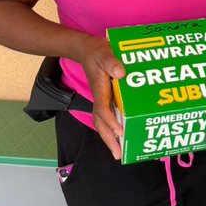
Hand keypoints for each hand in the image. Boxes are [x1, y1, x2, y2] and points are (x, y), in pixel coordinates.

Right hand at [74, 34, 124, 159]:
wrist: (86, 50)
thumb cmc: (96, 52)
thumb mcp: (104, 53)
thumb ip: (111, 61)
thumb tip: (120, 73)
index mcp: (100, 90)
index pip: (103, 110)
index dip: (111, 122)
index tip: (120, 131)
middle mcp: (99, 99)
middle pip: (100, 124)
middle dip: (109, 140)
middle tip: (118, 154)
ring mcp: (101, 101)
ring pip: (102, 124)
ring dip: (109, 138)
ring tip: (119, 152)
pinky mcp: (104, 99)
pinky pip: (106, 118)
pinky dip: (111, 130)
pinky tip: (120, 137)